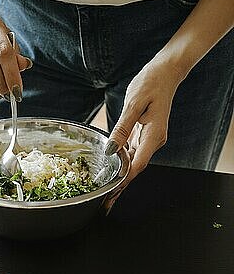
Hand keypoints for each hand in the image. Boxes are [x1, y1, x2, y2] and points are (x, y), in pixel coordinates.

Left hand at [103, 58, 182, 212]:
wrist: (166, 71)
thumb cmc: (152, 82)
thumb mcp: (133, 104)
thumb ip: (122, 129)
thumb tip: (111, 149)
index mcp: (154, 135)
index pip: (138, 164)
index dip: (124, 181)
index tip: (112, 193)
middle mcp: (154, 141)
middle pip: (136, 168)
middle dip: (121, 186)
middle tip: (106, 202)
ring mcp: (150, 138)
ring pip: (134, 162)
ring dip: (121, 176)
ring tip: (108, 192)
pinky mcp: (145, 134)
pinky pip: (133, 152)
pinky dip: (123, 162)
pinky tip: (113, 171)